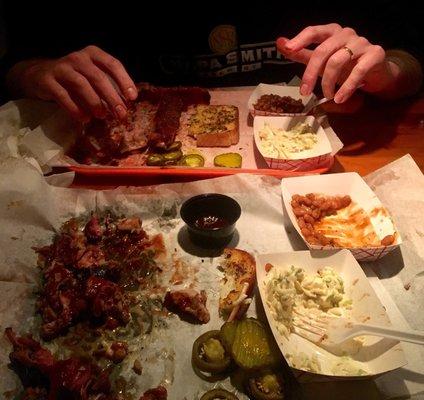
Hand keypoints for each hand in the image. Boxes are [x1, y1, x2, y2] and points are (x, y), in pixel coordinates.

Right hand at [16, 46, 137, 120]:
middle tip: (121, 114)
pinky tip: (84, 119)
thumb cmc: (76, 78)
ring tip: (102, 116)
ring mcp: (61, 68)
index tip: (132, 97)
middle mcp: (78, 58)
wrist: (41, 76)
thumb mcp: (93, 77)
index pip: (113, 64)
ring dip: (94, 102)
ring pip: (81, 84)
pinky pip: (63, 95)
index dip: (124, 80)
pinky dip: (75, 109)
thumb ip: (109, 88)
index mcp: (93, 55)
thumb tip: (125, 107)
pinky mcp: (47, 80)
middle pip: (98, 77)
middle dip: (112, 97)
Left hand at [277, 24, 394, 102]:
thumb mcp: (321, 61)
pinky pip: (358, 71)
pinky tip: (339, 99)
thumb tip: (280, 43)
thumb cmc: (344, 65)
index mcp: (332, 32)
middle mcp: (346, 34)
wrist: (374, 73)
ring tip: (327, 96)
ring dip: (328, 83)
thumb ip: (301, 53)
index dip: (301, 39)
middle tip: (304, 92)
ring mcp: (362, 42)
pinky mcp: (375, 54)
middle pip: (323, 51)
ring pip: (337, 61)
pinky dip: (346, 87)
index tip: (289, 49)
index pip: (314, 31)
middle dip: (310, 73)